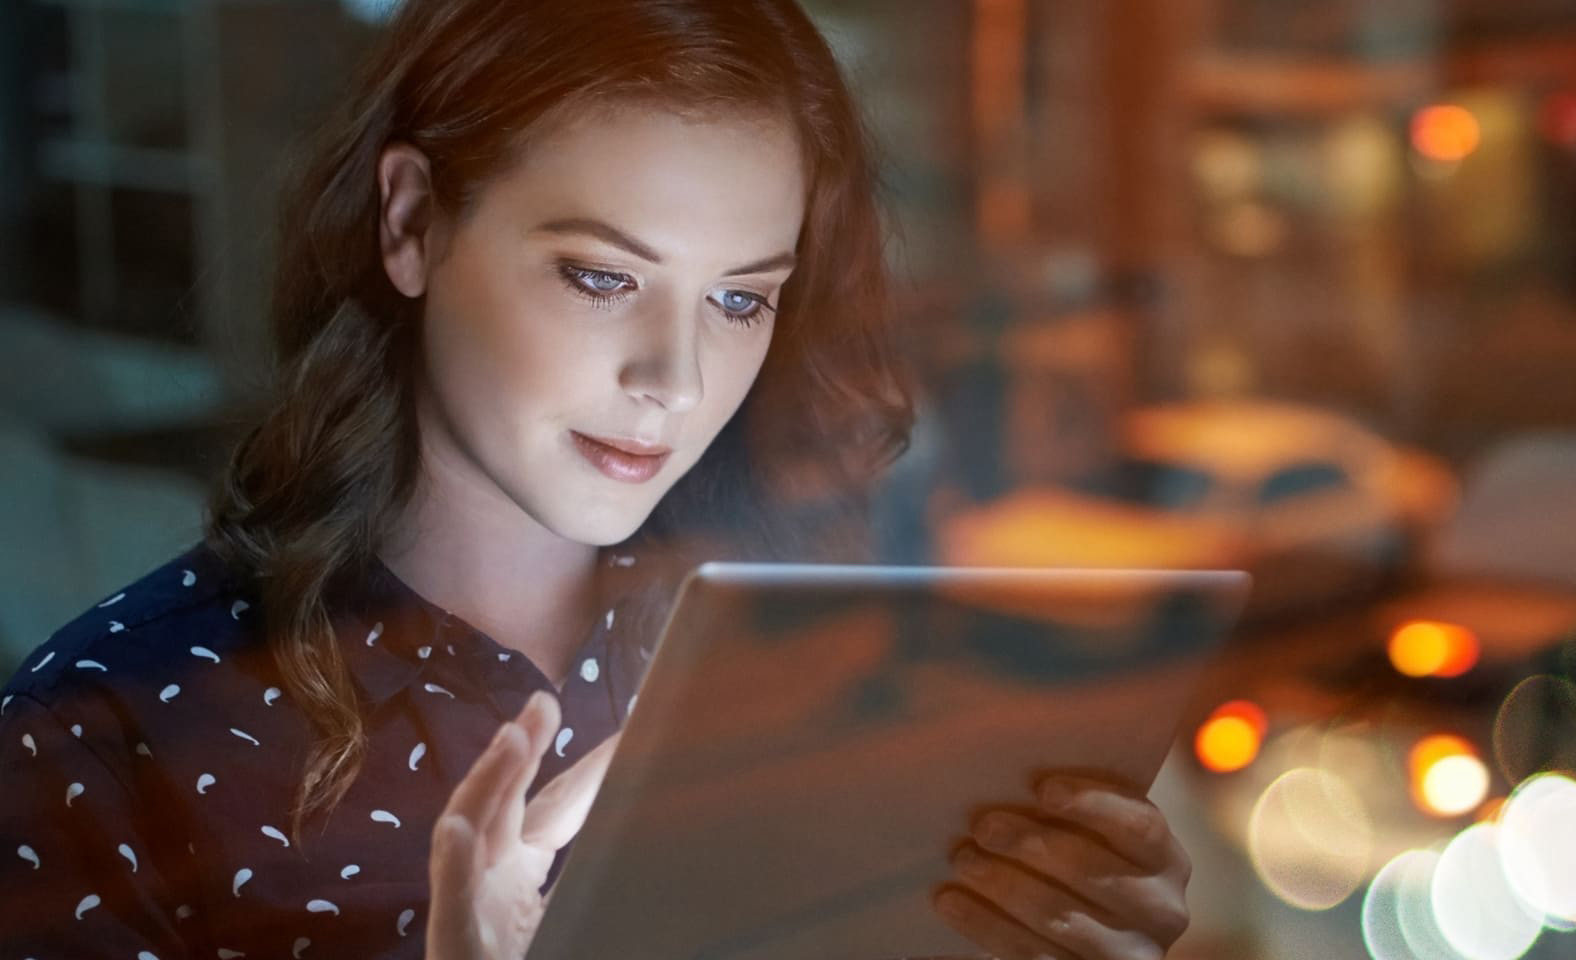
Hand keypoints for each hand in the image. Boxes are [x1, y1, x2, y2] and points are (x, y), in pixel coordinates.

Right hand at [425, 691, 618, 959]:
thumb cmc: (521, 956)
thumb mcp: (575, 912)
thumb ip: (601, 874)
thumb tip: (662, 836)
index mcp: (520, 873)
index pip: (557, 807)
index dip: (588, 769)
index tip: (627, 730)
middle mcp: (491, 880)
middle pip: (509, 802)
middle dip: (524, 749)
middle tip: (544, 702)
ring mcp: (469, 909)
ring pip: (471, 834)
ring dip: (489, 782)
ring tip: (511, 737)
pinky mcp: (457, 944)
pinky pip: (453, 904)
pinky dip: (454, 865)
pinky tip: (458, 828)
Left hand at [933, 774, 1190, 959]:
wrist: (1075, 924)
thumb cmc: (1067, 853)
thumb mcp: (1081, 825)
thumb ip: (1061, 790)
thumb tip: (994, 729)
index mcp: (1165, 858)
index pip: (1141, 826)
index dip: (1094, 805)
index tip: (1042, 787)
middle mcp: (1162, 910)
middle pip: (1093, 872)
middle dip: (1031, 844)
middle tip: (982, 825)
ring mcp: (1128, 954)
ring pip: (1061, 919)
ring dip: (1003, 886)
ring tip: (962, 860)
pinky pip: (1031, 957)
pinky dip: (985, 927)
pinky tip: (949, 900)